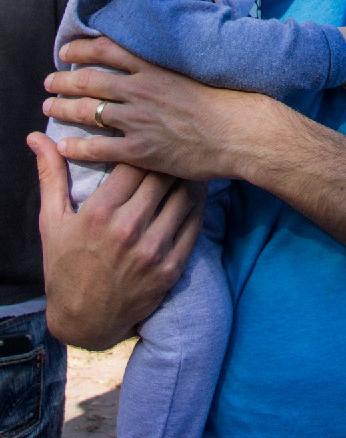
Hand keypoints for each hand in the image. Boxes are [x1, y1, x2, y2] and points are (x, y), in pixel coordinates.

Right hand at [27, 131, 203, 349]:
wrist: (83, 321)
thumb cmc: (64, 266)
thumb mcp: (52, 221)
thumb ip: (51, 175)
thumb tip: (37, 136)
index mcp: (99, 213)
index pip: (133, 162)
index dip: (142, 147)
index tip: (148, 139)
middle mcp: (127, 230)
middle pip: (161, 176)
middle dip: (167, 160)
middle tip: (174, 147)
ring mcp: (151, 251)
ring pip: (183, 197)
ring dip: (187, 179)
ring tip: (189, 166)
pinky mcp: (170, 269)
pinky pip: (193, 226)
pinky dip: (197, 206)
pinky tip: (196, 194)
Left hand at [42, 36, 266, 179]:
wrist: (240, 131)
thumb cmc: (226, 100)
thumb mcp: (194, 70)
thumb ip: (167, 65)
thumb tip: (154, 59)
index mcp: (154, 67)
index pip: (106, 50)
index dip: (80, 47)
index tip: (66, 50)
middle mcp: (141, 90)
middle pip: (88, 80)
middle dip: (63, 80)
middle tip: (50, 82)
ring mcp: (139, 120)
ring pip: (88, 112)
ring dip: (63, 109)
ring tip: (49, 108)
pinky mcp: (141, 149)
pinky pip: (98, 148)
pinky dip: (76, 146)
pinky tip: (64, 146)